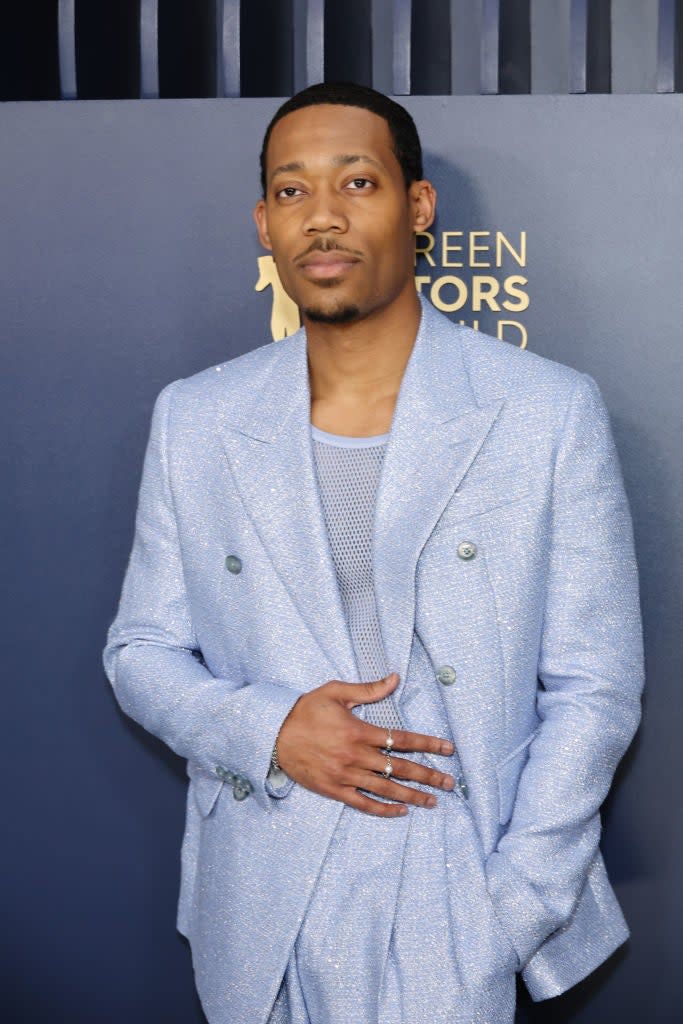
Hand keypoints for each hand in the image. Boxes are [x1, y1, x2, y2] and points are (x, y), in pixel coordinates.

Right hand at [275, 673, 456, 816]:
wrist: (273, 734)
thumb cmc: (304, 710)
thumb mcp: (335, 692)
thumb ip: (368, 690)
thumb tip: (395, 678)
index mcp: (359, 731)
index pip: (402, 739)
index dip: (427, 744)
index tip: (447, 749)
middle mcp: (356, 756)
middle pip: (400, 768)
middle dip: (428, 776)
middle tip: (449, 783)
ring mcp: (345, 776)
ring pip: (386, 789)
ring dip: (412, 796)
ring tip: (432, 801)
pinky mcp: (334, 790)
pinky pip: (363, 803)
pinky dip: (383, 809)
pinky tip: (400, 811)